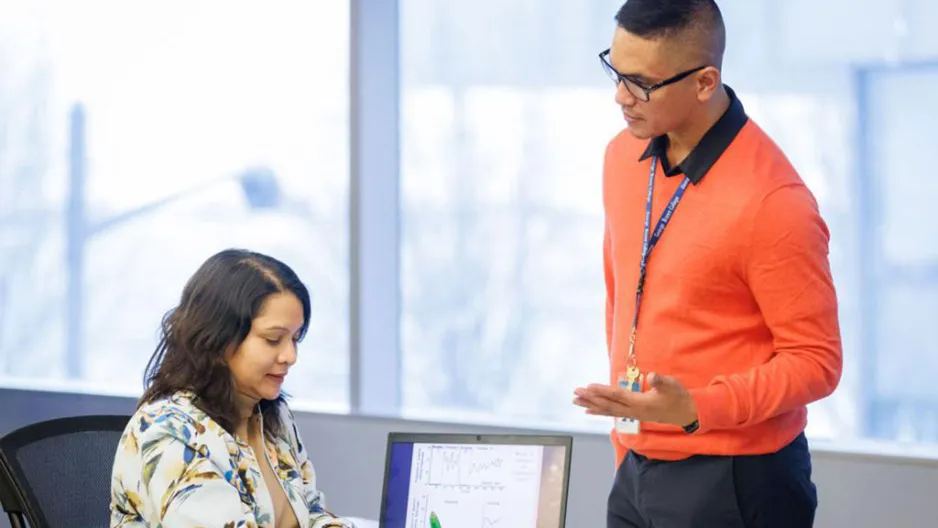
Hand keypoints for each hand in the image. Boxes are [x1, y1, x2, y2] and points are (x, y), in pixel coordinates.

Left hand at [573, 372, 697, 427]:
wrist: (686, 413)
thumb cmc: (678, 397)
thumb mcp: (672, 386)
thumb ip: (662, 381)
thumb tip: (653, 376)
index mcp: (640, 403)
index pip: (618, 396)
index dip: (603, 391)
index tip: (589, 387)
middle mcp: (633, 411)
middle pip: (608, 404)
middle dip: (591, 398)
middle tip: (575, 393)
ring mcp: (632, 414)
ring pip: (607, 410)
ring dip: (591, 405)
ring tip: (576, 401)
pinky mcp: (632, 414)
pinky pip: (612, 413)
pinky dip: (599, 411)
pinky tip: (588, 410)